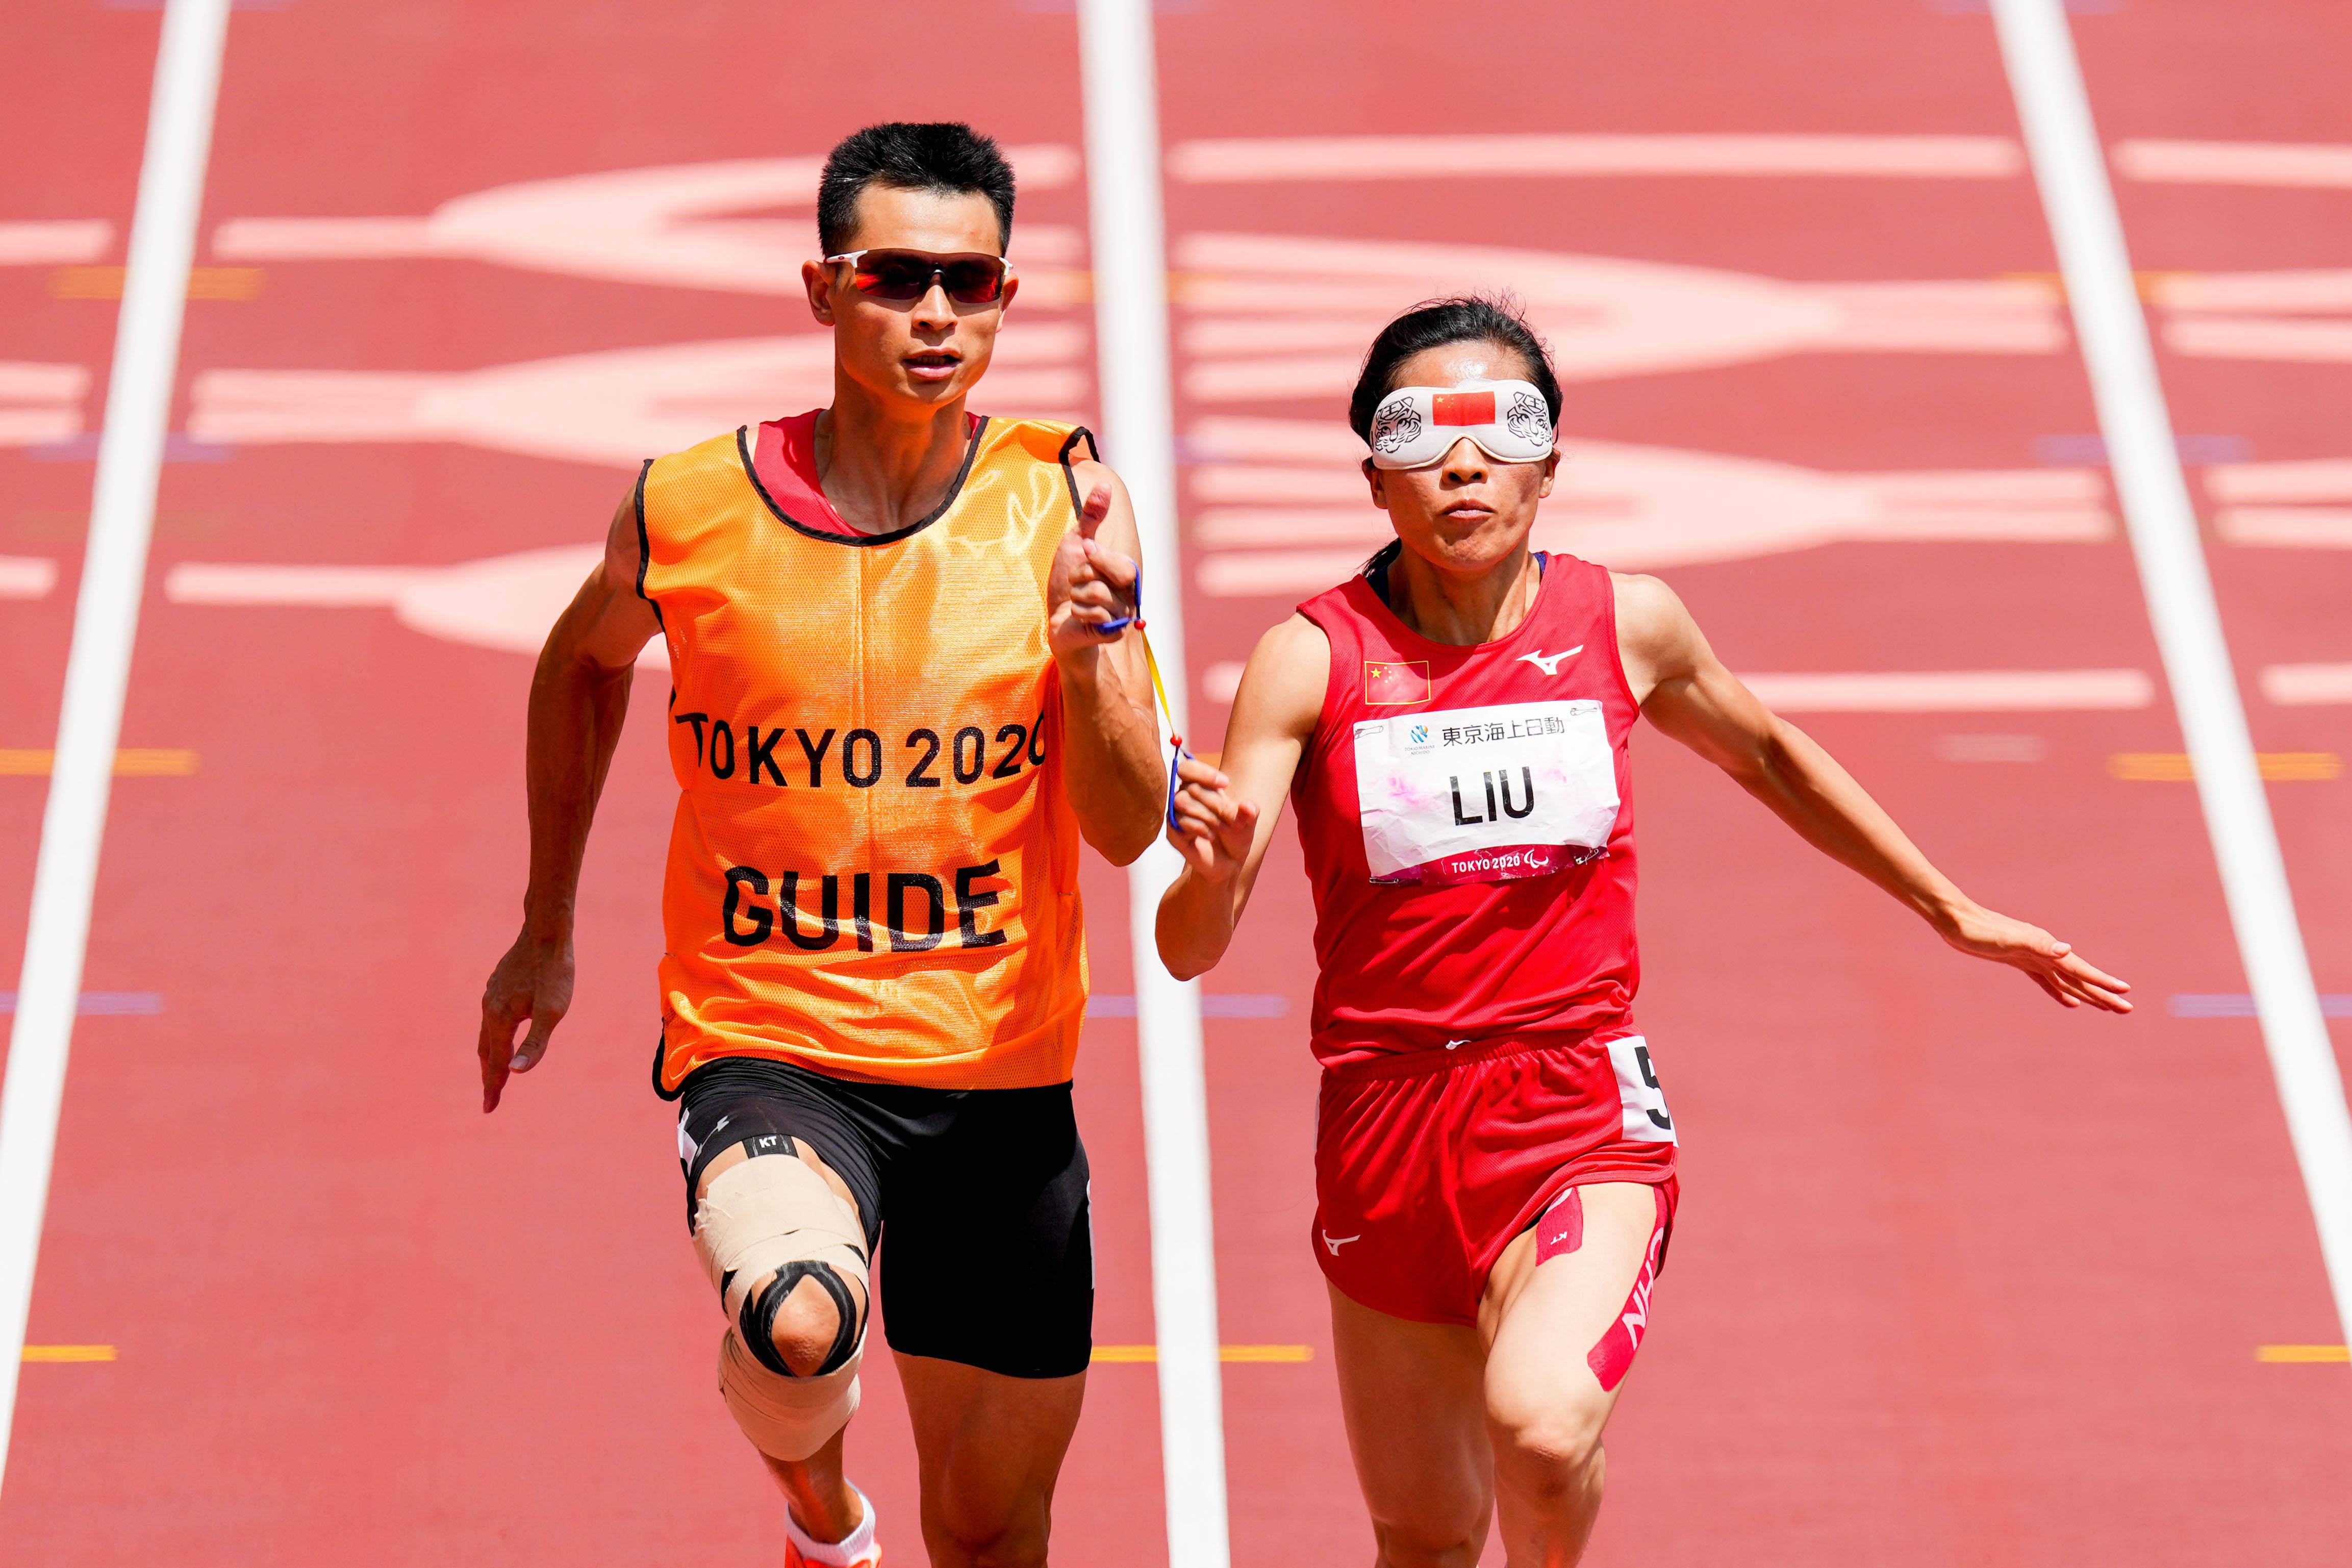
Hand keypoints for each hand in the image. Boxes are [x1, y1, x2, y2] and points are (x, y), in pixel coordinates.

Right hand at [477, 929, 573, 1111]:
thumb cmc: (555, 972)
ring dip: (489, 1054)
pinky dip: (494, 1033)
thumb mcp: (552, 1011)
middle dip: (489, 1075)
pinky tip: (501, 1031)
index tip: (489, 1108)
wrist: (547, 932)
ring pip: (487, 1032)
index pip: (496, 1061)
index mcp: (501, 1018)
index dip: (494, 1086)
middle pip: (486, 1050)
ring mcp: (492, 994)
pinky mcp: (498, 984)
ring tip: (494, 1070)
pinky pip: (491, 1016)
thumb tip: (515, 1073)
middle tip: (490, 1097)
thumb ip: (535, 1043)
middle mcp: (490, 1008)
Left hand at [1048, 482, 1139, 661]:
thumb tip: (1104, 484)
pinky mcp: (1112, 632)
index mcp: (1125, 571)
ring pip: (1096, 594)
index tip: (1084, 554)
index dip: (1097, 556)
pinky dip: (1077, 612)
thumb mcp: (1076, 543)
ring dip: (1075, 595)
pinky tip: (1078, 616)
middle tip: (1076, 581)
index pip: (1119, 560)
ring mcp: (1123, 614)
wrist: (1058, 621)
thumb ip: (1092, 516)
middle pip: (1113, 575)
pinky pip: (1094, 615)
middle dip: (1083, 574)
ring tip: (1075, 600)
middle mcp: (1130, 593)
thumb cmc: (1067, 583)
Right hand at [1167, 754, 1258, 884]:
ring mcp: (1176, 815)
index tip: (1225, 784)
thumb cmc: (1236, 835)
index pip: (1187, 768)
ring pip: (1182, 801)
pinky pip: (1180, 822)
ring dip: (1207, 815)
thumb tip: (1248, 806)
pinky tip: (1210, 835)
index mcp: (1199, 786)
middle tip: (1230, 818)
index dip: (1203, 773)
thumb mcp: (1248, 821)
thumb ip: (1250, 812)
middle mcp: (1184, 797)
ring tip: (1221, 827)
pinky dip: (1199, 828)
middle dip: (1215, 802)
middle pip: (1191, 787)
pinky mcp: (1173, 832)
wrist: (1229, 862)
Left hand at [1938, 902, 2131, 1011]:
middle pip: (2079, 978)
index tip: (2126, 993)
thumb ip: (2036, 944)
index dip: (2103, 982)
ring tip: (2107, 1008)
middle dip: (2103, 994)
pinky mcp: (2020, 961)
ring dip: (2087, 995)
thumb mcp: (2007, 939)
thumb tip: (2066, 950)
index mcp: (2047, 948)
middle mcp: (2045, 952)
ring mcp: (2033, 957)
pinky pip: (2047, 981)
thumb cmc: (1979, 931)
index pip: (2081, 970)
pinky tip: (2069, 1002)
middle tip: (2127, 1010)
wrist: (1957, 920)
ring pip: (2067, 981)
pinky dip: (2060, 993)